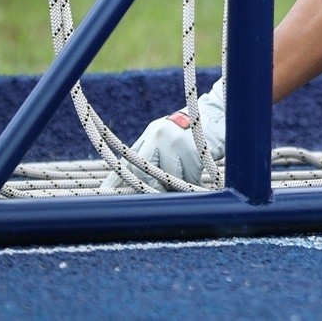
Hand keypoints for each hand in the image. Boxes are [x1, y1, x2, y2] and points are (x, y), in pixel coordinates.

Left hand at [101, 78, 225, 191]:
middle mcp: (158, 138)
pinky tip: (197, 180)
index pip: (125, 164)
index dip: (113, 184)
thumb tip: (130, 187)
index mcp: (149, 136)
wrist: (218, 114)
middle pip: (142, 175)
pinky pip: (188, 181)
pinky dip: (192, 186)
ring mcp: (175, 144)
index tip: (103, 198)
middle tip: (148, 206)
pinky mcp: (193, 152)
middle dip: (145, 193)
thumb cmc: (191, 132)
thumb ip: (150, 156)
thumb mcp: (166, 137)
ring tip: (181, 187)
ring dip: (173, 190)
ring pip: (166, 181)